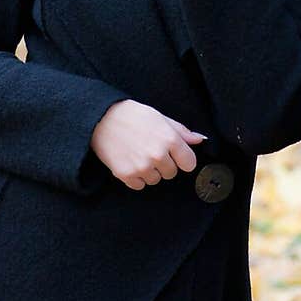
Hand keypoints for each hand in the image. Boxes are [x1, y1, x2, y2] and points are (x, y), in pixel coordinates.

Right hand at [90, 99, 206, 190]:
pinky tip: (130, 161)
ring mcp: (142, 167)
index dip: (182, 159)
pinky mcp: (126, 175)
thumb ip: (181, 131)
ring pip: (156, 180)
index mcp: (169, 139)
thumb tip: (200, 139)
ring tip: (137, 153)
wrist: (100, 118)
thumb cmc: (132, 115)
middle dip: (164, 164)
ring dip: (150, 171)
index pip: (189, 164)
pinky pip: (140, 185)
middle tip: (149, 149)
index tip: (174, 154)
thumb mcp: (159, 117)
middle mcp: (158, 155)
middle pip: (171, 173)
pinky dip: (136, 177)